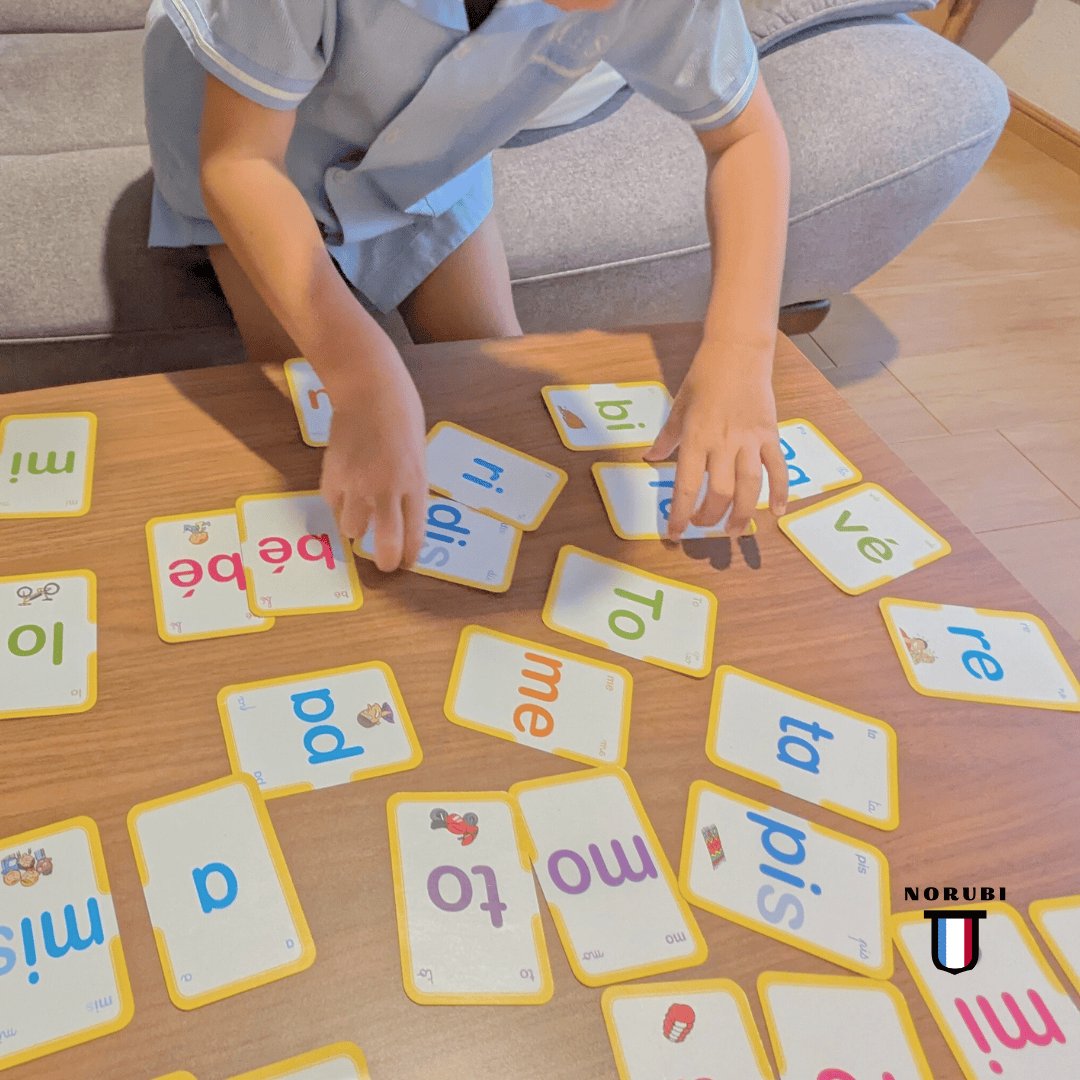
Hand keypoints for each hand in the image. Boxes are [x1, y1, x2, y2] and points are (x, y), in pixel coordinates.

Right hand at [319, 354, 427, 571]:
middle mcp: (386, 490)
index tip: (407, 563)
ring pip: (352, 529)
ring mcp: (357, 484)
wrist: (368, 390)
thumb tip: (403, 516)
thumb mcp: (419, 455)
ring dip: (357, 526)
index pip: (414, 535)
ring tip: (362, 513)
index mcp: (415, 484)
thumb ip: (411, 487)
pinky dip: (339, 503)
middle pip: (384, 545)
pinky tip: (346, 489)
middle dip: (384, 561)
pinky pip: (333, 504)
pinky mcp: (332, 475)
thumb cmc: (402, 416)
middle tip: (384, 563)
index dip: (410, 555)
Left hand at [643, 342, 787, 538]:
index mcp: (696, 437)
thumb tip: (650, 458)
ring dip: (743, 513)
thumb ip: (667, 437)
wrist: (738, 352)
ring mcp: (750, 440)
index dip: (681, 513)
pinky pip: (777, 467)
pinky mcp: (770, 434)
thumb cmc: (704, 376)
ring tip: (735, 531)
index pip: (687, 485)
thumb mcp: (679, 406)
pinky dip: (780, 491)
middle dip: (711, 516)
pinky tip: (777, 512)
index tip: (675, 533)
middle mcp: (723, 442)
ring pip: (749, 486)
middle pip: (720, 492)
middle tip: (704, 528)